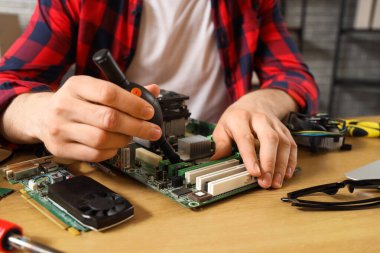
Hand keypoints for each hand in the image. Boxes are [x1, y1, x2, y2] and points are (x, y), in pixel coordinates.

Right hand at [1, 75, 160, 161]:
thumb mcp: (94, 88)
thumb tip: (153, 90)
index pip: (109, 93)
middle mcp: (65, 106)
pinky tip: (115, 145)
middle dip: (137, 126)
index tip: (149, 112)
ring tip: (131, 136)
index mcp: (76, 85)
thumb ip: (124, 91)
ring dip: (124, 140)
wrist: (41, 115)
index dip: (133, 104)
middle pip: (108, 119)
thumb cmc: (76, 101)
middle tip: (153, 130)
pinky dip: (111, 151)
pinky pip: (94, 154)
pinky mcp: (61, 148)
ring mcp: (61, 129)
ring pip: (103, 139)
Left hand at [211, 89, 297, 188]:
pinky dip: (291, 161)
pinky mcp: (285, 131)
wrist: (255, 102)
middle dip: (269, 162)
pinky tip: (286, 174)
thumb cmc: (236, 119)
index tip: (254, 173)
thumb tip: (215, 161)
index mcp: (240, 118)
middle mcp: (260, 119)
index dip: (250, 156)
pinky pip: (292, 146)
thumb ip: (220, 144)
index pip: (246, 138)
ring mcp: (275, 124)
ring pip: (284, 143)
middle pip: (270, 139)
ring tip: (276, 182)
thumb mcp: (222, 127)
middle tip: (266, 181)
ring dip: (281, 165)